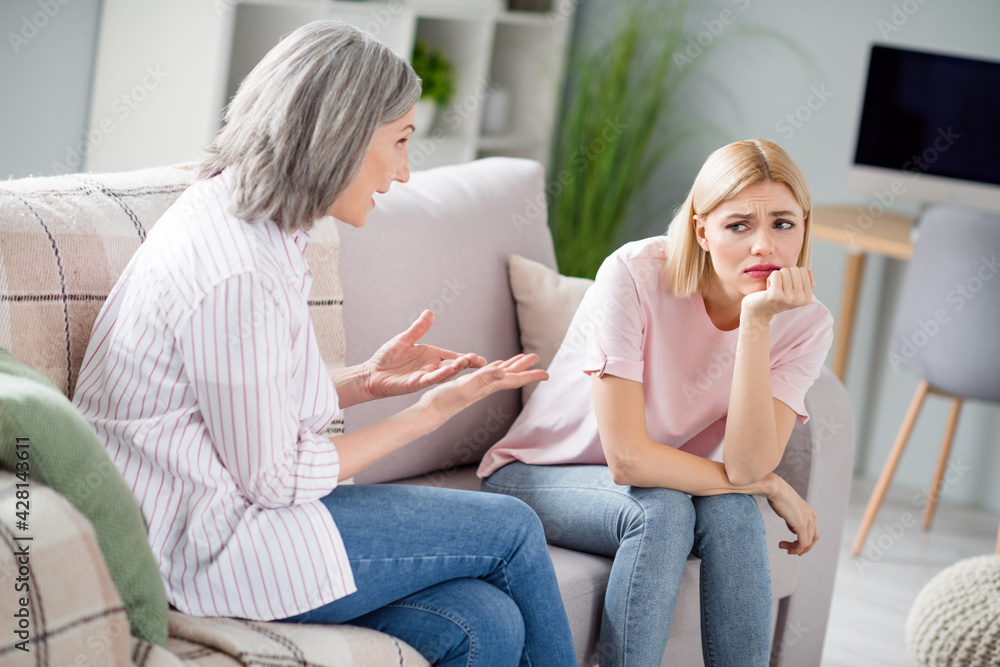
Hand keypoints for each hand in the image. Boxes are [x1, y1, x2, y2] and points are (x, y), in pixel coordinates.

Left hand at [364, 310, 486, 398]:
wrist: (372, 373)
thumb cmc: (387, 357)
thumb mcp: (404, 339)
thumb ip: (418, 329)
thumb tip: (430, 313)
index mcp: (431, 356)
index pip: (454, 356)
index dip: (467, 358)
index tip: (481, 359)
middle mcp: (432, 366)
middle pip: (454, 366)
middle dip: (468, 364)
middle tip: (481, 362)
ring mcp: (425, 376)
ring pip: (445, 373)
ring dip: (456, 368)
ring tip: (467, 362)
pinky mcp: (416, 383)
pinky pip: (431, 378)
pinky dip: (440, 374)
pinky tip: (449, 370)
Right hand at [418, 354, 547, 423]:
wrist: (430, 412)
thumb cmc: (444, 401)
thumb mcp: (465, 387)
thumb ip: (483, 379)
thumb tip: (501, 372)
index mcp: (488, 386)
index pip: (514, 379)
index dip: (531, 376)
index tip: (547, 373)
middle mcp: (486, 387)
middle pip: (510, 375)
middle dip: (524, 367)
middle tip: (536, 357)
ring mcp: (477, 387)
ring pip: (499, 374)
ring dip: (511, 366)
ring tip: (520, 358)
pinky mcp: (468, 385)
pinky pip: (486, 374)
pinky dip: (494, 368)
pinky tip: (494, 366)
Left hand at [741, 267, 814, 320]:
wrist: (758, 313)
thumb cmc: (776, 299)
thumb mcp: (793, 292)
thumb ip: (804, 282)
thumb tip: (809, 272)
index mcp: (807, 297)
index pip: (804, 271)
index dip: (792, 274)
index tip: (787, 286)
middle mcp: (800, 299)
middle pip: (794, 269)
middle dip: (784, 274)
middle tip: (779, 287)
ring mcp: (788, 297)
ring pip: (784, 271)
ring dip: (777, 277)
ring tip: (773, 288)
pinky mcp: (776, 295)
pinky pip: (775, 274)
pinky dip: (770, 278)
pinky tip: (768, 289)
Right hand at [764, 473, 818, 555]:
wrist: (775, 489)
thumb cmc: (778, 497)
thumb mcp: (789, 510)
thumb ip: (793, 520)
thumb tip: (794, 530)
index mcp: (810, 513)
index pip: (812, 533)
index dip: (805, 542)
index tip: (793, 546)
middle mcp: (813, 517)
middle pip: (813, 539)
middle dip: (802, 548)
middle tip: (790, 551)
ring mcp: (808, 521)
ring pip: (807, 543)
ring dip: (796, 549)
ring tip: (784, 549)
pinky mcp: (802, 525)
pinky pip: (802, 543)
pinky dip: (796, 548)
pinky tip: (787, 548)